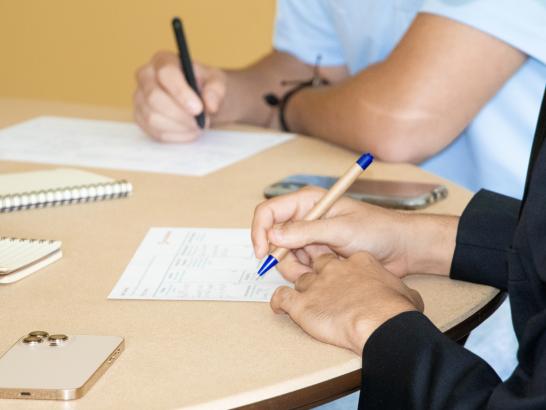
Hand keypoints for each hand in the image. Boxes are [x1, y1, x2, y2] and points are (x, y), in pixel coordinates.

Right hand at [133, 51, 226, 141]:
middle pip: (154, 97)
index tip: (198, 108)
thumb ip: (216, 90)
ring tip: (197, 126)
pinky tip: (189, 131)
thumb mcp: (217, 82)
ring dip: (179, 127)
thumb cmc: (205, 86)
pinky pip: (154, 132)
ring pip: (153, 118)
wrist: (200, 100)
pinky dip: (176, 136)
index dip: (181, 93)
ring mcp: (140, 98)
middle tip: (200, 122)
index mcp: (163, 60)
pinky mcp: (141, 118)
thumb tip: (210, 105)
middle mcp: (146, 76)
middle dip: (180, 115)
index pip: (165, 73)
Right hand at [252, 187, 411, 281]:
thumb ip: (306, 232)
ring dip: (297, 268)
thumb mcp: (341, 229)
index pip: (268, 212)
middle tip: (304, 268)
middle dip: (281, 257)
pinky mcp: (316, 254)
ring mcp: (309, 238)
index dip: (260, 232)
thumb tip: (273, 235)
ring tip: (324, 268)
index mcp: (307, 202)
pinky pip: (297, 267)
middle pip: (272, 238)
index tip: (262, 253)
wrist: (401, 248)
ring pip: (283, 257)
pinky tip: (327, 271)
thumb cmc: (377, 230)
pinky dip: (306, 274)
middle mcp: (304, 218)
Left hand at [271, 251, 423, 354]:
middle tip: (317, 281)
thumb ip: (396, 289)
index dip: (340, 268)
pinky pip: (281, 297)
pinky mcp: (302, 303)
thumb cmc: (394, 308)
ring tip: (300, 296)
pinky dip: (278, 302)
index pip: (342, 258)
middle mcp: (332, 268)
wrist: (380, 322)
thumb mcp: (404, 291)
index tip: (343, 277)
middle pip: (315, 261)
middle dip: (314, 268)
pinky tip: (281, 307)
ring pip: (297, 277)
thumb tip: (408, 297)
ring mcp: (315, 284)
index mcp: (356, 262)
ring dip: (298, 286)